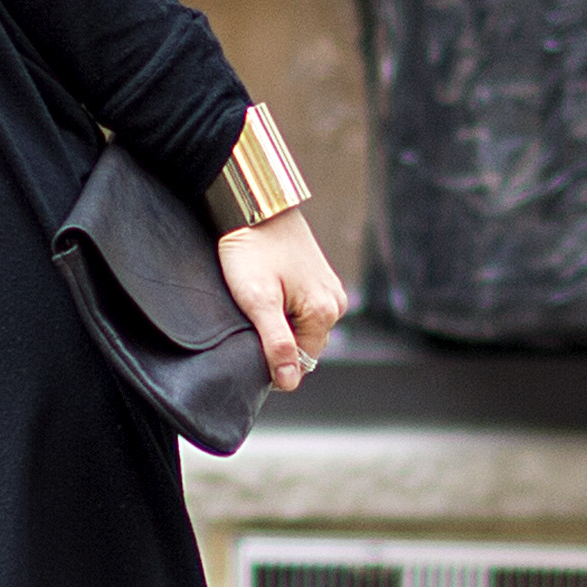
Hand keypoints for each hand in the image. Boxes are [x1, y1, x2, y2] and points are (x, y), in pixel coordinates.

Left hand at [218, 205, 344, 391]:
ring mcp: (331, 289)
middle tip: (250, 317)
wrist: (257, 204)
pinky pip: (305, 309)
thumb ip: (276, 344)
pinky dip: (285, 308)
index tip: (250, 341)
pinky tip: (268, 290)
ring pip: (303, 327)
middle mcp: (336, 303)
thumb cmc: (253, 249)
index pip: (301, 362)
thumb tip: (290, 381)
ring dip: (281, 323)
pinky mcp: (321, 279)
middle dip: (278, 340)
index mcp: (324, 312)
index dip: (273, 360)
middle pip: (304, 345)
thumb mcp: (258, 300)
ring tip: (258, 299)